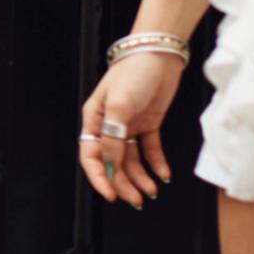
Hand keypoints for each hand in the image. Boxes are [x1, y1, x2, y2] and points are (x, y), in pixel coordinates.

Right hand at [79, 52, 184, 208]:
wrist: (160, 53)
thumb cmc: (132, 72)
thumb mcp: (118, 106)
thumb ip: (112, 138)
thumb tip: (111, 164)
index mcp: (94, 122)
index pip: (91, 157)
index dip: (100, 177)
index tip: (111, 194)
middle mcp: (109, 127)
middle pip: (113, 163)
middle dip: (124, 183)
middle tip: (135, 200)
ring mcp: (129, 126)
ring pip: (131, 160)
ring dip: (140, 177)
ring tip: (151, 192)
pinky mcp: (149, 123)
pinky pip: (150, 149)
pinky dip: (156, 163)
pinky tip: (162, 175)